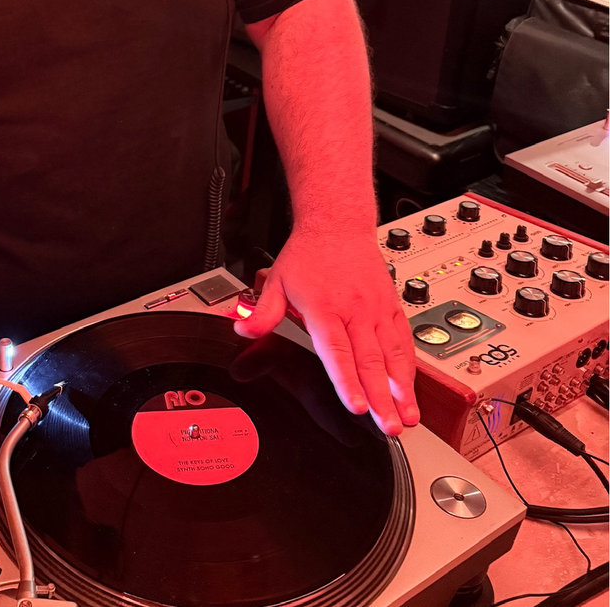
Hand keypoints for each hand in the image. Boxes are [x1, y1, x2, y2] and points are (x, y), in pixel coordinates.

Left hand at [234, 231, 418, 435]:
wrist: (337, 226)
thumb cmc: (308, 255)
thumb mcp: (276, 279)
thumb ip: (262, 311)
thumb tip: (242, 329)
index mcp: (325, 307)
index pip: (337, 351)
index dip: (347, 381)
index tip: (356, 407)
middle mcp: (355, 310)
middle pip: (370, 360)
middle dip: (381, 398)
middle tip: (390, 427)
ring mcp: (376, 309)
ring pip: (392, 354)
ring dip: (402, 388)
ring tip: (409, 417)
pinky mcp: (391, 307)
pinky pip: (403, 341)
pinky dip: (409, 367)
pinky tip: (411, 390)